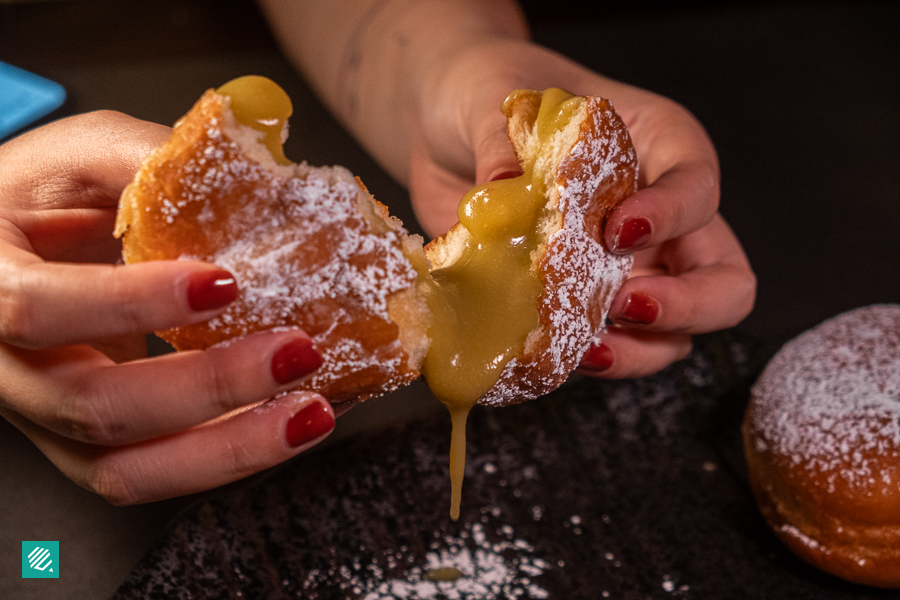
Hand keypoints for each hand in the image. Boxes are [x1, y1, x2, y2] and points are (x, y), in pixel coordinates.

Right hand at [0, 112, 334, 504]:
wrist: (8, 252)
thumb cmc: (38, 198)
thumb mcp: (82, 155)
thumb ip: (149, 159)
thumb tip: (254, 172)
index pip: (37, 309)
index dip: (132, 304)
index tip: (225, 284)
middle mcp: (4, 370)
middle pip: (94, 410)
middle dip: (209, 388)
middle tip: (297, 353)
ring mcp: (46, 420)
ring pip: (124, 471)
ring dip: (229, 450)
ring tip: (311, 413)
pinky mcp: (88, 445)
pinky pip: (155, 474)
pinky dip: (228, 458)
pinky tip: (288, 426)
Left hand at [407, 38, 754, 376]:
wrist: (443, 127)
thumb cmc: (486, 90)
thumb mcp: (490, 98)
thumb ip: (501, 143)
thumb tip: (503, 192)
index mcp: (659, 147)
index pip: (699, 188)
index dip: (671, 216)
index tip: (618, 232)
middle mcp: (658, 216)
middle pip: (722, 281)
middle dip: (688, 305)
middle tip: (626, 305)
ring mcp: (624, 268)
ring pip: (674, 333)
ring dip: (638, 350)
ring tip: (586, 346)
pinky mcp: (579, 301)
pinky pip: (606, 346)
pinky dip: (588, 359)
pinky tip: (551, 354)